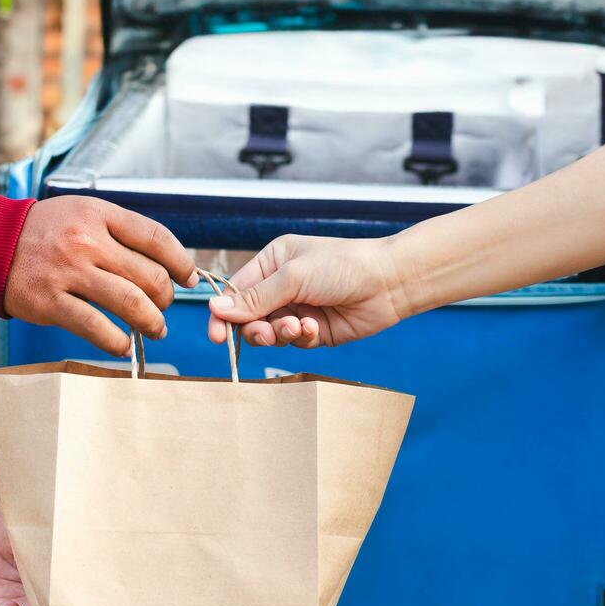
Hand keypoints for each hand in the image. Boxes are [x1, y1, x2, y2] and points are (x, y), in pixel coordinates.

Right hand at [5, 196, 198, 355]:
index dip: (180, 262)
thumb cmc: (47, 233)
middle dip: (166, 297)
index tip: (188, 278)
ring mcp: (68, 272)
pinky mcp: (50, 302)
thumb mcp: (84, 214)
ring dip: (152, 323)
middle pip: (150, 276)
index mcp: (98, 214)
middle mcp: (86, 241)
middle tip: (163, 306)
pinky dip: (117, 342)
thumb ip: (122, 233)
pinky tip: (123, 345)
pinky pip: (95, 327)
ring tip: (155, 329)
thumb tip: (170, 264)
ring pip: (131, 303)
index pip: (156, 238)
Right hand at [205, 235, 409, 347]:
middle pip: (249, 318)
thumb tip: (215, 310)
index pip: (235, 292)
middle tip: (267, 333)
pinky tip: (315, 328)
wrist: (388, 283)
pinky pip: (295, 342)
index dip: (224, 315)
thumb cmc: (343, 266)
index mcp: (272, 263)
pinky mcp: (315, 331)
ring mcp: (298, 310)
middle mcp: (282, 287)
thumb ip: (255, 297)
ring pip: (270, 333)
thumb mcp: (293, 277)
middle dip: (255, 328)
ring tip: (298, 327)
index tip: (218, 336)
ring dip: (279, 334)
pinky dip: (301, 338)